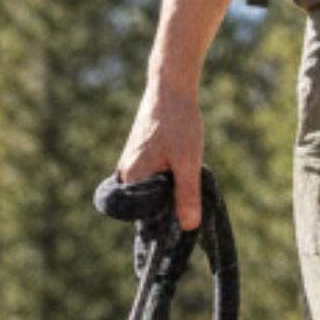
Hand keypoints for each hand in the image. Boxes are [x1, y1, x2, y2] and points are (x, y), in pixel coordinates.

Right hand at [117, 82, 205, 232]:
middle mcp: (126, 173)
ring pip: (152, 190)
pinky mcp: (140, 154)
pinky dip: (168, 181)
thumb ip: (187, 195)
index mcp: (132, 178)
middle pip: (148, 205)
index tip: (183, 233)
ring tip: (189, 194)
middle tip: (192, 213)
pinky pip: (153, 178)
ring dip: (170, 195)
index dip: (164, 226)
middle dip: (168, 210)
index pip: (145, 217)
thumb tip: (189, 227)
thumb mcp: (187, 161)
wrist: (170, 86)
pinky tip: (183, 174)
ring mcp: (132, 163)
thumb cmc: (178, 122)